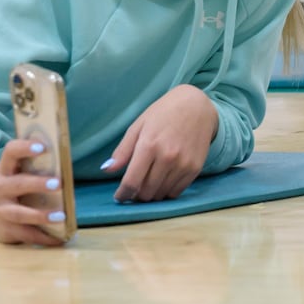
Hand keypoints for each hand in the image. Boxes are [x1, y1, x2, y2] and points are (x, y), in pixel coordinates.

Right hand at [0, 139, 69, 245]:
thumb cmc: (17, 187)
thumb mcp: (21, 174)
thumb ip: (39, 167)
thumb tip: (68, 164)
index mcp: (5, 168)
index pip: (11, 152)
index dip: (25, 147)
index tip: (43, 147)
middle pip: (17, 184)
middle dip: (37, 184)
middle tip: (58, 183)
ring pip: (19, 213)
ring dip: (40, 215)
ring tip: (61, 216)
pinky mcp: (4, 230)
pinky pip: (25, 234)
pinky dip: (44, 237)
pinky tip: (59, 239)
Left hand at [101, 84, 219, 202]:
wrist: (196, 106)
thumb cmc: (164, 113)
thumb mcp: (138, 126)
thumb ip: (122, 150)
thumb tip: (106, 170)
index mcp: (149, 145)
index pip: (131, 182)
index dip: (122, 195)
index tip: (119, 197)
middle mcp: (167, 157)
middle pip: (146, 192)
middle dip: (136, 194)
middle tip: (134, 188)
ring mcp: (183, 164)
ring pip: (161, 195)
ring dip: (151, 194)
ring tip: (148, 183)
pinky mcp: (195, 168)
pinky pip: (176, 192)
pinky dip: (166, 191)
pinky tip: (163, 181)